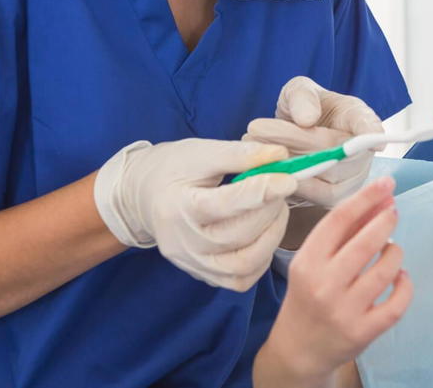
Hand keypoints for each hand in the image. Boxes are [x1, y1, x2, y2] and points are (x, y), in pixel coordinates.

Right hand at [94, 138, 296, 290]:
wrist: (144, 196)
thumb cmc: (173, 169)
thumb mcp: (201, 152)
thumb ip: (240, 154)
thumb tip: (280, 156)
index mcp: (178, 207)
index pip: (224, 205)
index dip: (261, 192)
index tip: (288, 178)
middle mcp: (183, 243)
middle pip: (237, 236)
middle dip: (270, 210)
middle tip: (283, 187)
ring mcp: (192, 264)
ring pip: (243, 265)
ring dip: (271, 236)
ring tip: (277, 209)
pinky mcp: (203, 275)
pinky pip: (240, 280)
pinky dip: (262, 258)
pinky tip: (265, 233)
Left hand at [245, 76, 384, 206]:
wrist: (293, 135)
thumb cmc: (303, 110)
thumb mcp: (299, 91)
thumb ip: (303, 97)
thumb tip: (306, 120)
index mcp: (357, 117)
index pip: (370, 125)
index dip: (372, 133)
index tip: (373, 139)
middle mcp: (363, 152)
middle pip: (338, 153)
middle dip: (294, 141)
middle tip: (256, 127)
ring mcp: (352, 179)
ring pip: (326, 178)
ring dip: (288, 163)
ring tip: (254, 145)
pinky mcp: (334, 199)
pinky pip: (314, 196)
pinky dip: (289, 182)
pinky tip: (265, 167)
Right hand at [256, 177, 410, 384]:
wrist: (297, 349)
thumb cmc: (308, 295)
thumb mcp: (314, 262)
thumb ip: (344, 232)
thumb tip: (381, 198)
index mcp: (307, 262)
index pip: (339, 220)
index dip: (366, 197)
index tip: (387, 182)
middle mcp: (324, 285)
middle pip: (366, 242)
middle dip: (386, 220)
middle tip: (393, 212)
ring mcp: (344, 311)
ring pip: (386, 270)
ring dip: (396, 252)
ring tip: (392, 250)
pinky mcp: (363, 332)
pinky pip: (397, 303)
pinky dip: (405, 285)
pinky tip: (400, 278)